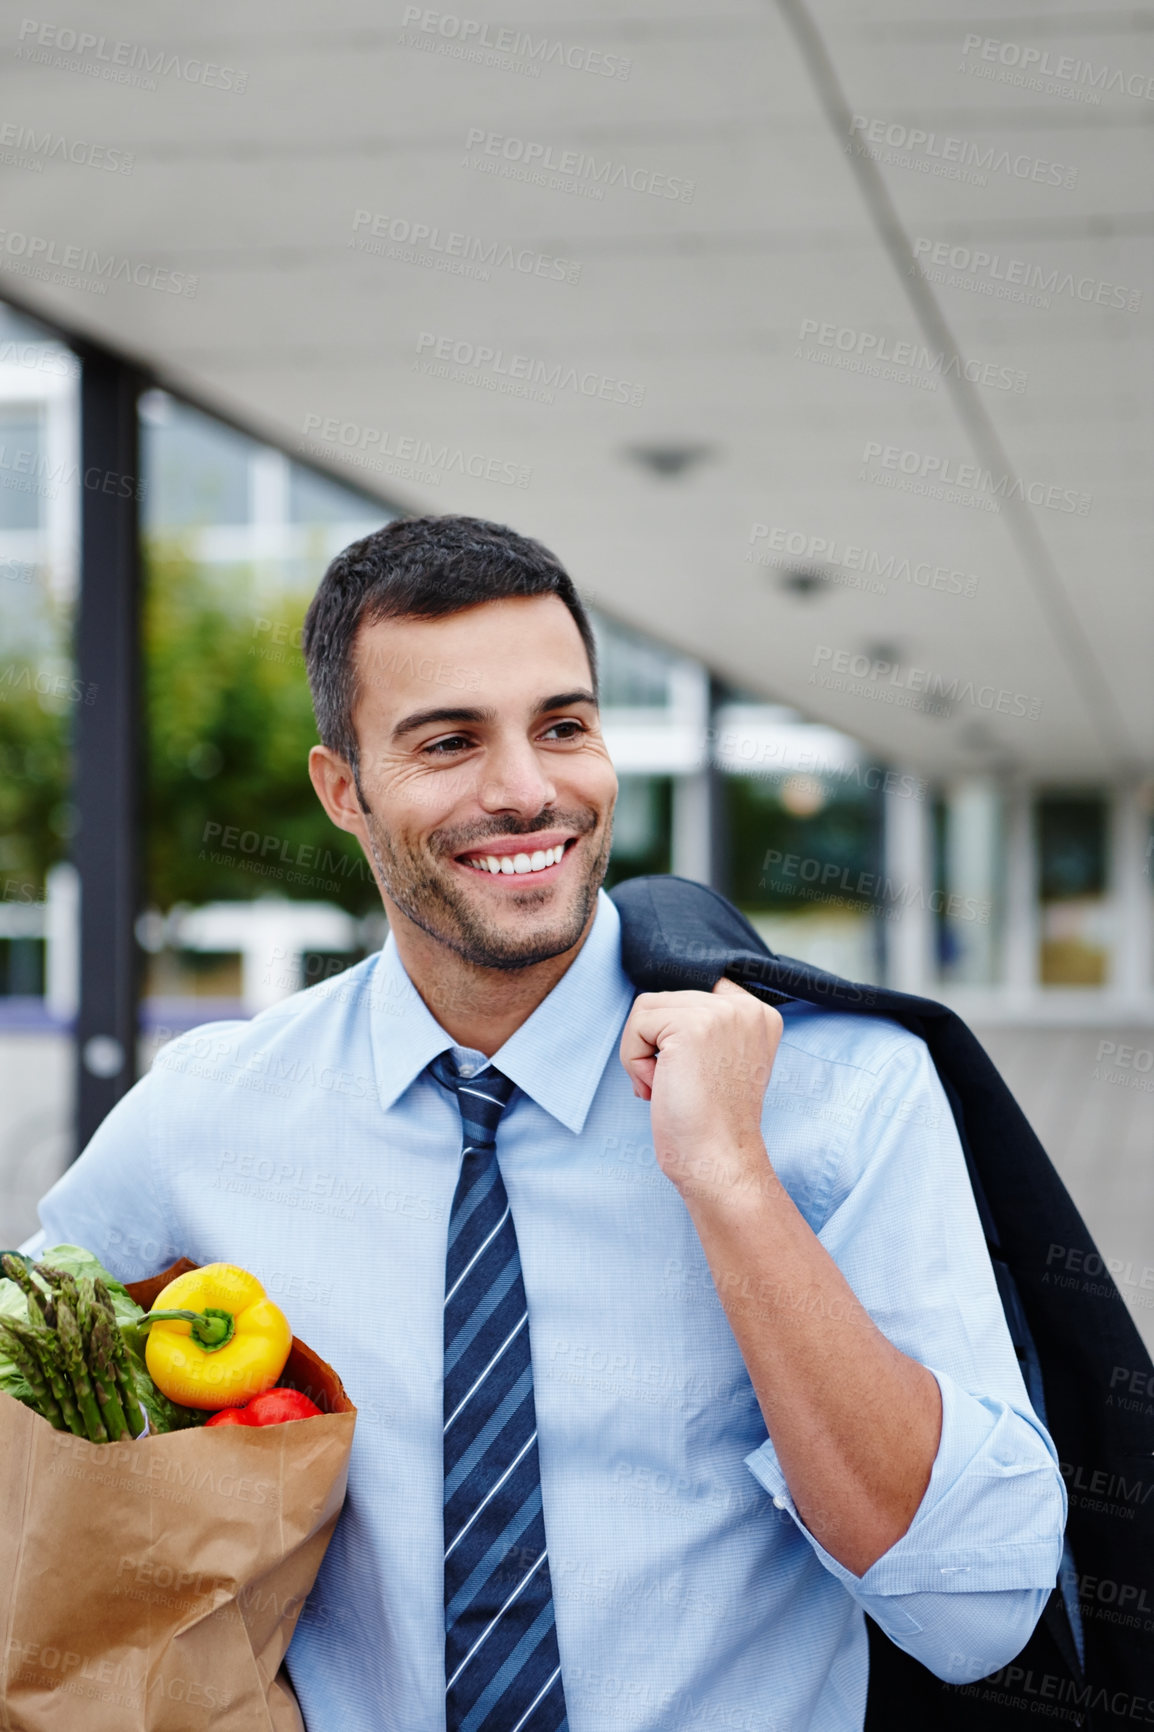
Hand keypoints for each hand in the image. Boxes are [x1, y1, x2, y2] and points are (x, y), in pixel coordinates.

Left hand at [619, 978, 783, 1205]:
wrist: (718, 1161)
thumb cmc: (711, 1124)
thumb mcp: (724, 1061)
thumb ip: (708, 1027)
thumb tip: (658, 1010)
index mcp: (760, 1015)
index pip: (699, 990)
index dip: (676, 1026)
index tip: (687, 1067)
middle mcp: (747, 1008)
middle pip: (667, 1000)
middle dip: (658, 1045)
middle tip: (678, 1087)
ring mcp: (721, 1013)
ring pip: (646, 1010)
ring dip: (641, 1053)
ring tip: (668, 1086)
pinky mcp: (691, 1025)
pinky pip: (636, 1024)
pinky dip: (633, 1061)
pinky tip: (658, 1088)